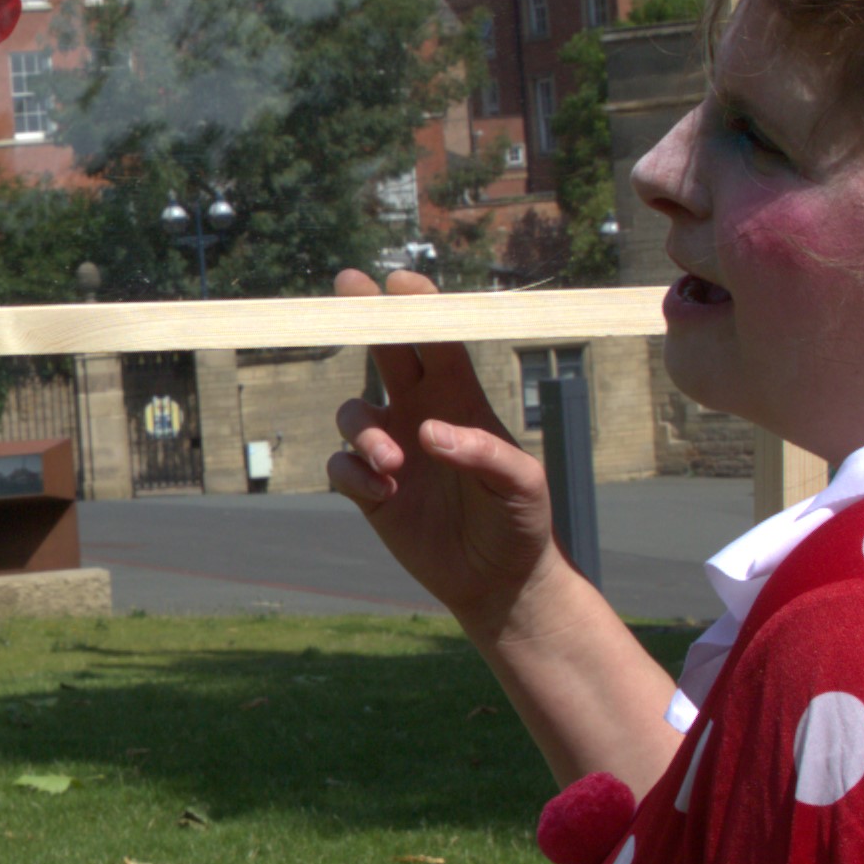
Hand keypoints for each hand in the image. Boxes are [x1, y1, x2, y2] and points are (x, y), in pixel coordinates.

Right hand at [321, 275, 557, 636]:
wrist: (499, 580)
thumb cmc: (520, 521)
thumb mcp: (521, 484)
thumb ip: (483, 453)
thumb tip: (429, 432)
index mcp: (461, 399)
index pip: (437, 340)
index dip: (419, 307)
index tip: (401, 283)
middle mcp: (421, 414)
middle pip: (385, 352)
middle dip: (366, 316)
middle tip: (349, 284)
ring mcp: (393, 450)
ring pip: (354, 414)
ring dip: (363, 432)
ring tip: (392, 463)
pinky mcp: (371, 491)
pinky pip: (342, 467)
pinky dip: (354, 475)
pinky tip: (384, 494)